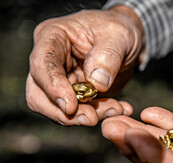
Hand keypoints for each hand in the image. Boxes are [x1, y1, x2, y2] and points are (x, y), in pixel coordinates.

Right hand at [26, 6, 144, 124]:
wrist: (129, 42)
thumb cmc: (119, 30)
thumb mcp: (119, 35)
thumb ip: (108, 56)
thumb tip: (96, 83)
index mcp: (53, 37)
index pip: (42, 65)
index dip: (53, 88)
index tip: (71, 106)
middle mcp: (50, 61)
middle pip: (39, 95)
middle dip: (64, 113)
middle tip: (92, 118)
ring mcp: (61, 81)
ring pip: (59, 110)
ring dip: (86, 116)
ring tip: (116, 109)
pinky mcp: (75, 96)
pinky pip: (80, 113)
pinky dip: (99, 115)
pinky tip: (119, 109)